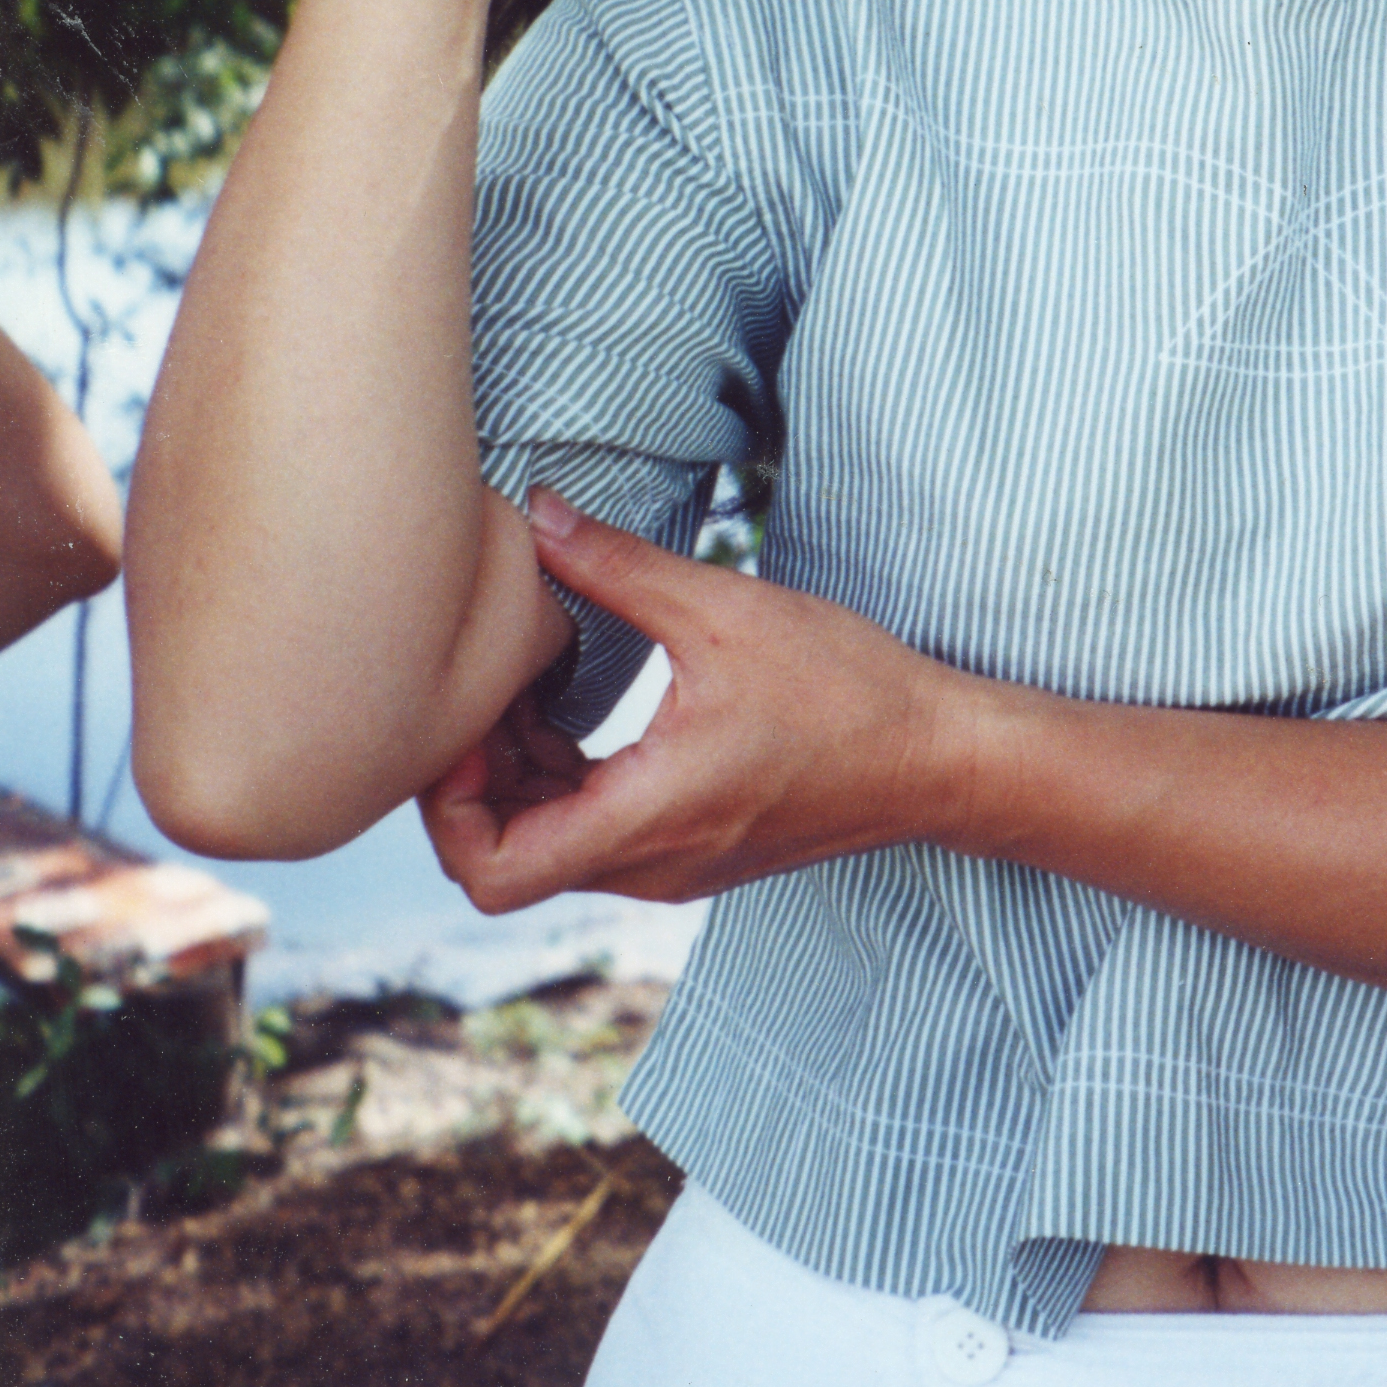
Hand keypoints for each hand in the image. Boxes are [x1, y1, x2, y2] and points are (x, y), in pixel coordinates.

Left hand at [416, 491, 972, 913]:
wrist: (936, 758)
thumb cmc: (845, 691)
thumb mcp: (724, 611)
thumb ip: (618, 567)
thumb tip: (539, 516)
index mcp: (646, 821)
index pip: (492, 871)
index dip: (450, 806)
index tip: (471, 722)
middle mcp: (649, 866)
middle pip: (509, 857)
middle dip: (479, 778)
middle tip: (492, 691)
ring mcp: (672, 867)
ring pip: (552, 847)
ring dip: (523, 777)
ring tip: (537, 688)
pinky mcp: (694, 851)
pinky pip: (598, 836)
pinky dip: (567, 782)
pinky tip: (582, 711)